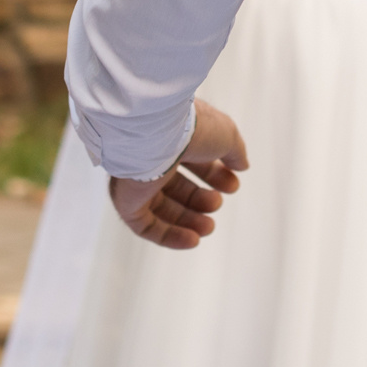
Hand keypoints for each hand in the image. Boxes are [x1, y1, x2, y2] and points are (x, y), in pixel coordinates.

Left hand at [108, 100, 248, 249]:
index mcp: (172, 135)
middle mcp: (152, 156)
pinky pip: (145, 225)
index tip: (233, 185)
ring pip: (162, 208)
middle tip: (217, 204)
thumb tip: (241, 165)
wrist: (157, 130)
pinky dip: (169, 236)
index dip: (214, 175)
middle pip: (177, 186)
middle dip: (200, 199)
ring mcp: (136, 178)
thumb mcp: (225, 134)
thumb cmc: (192, 126)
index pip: (193, 160)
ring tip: (209, 227)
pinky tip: (193, 240)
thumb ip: (234, 151)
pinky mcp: (125, 199)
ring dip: (188, 221)